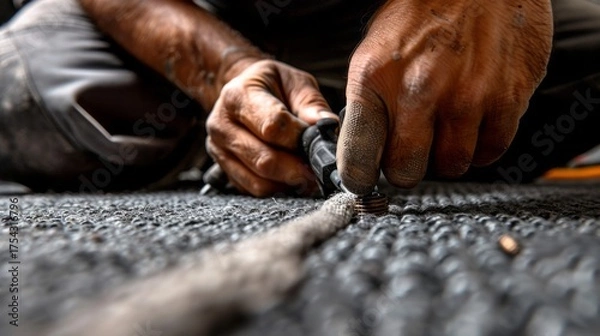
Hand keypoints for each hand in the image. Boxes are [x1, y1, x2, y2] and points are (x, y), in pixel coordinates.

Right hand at [206, 59, 336, 196]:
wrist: (243, 91)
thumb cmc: (274, 86)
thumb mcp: (296, 83)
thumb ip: (312, 105)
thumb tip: (327, 127)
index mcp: (238, 95)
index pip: (272, 126)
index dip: (300, 139)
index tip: (319, 143)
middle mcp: (222, 124)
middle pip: (264, 160)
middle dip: (297, 169)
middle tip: (318, 170)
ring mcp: (219, 150)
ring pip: (259, 182)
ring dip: (288, 184)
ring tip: (307, 175)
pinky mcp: (224, 168)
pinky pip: (253, 190)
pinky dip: (277, 189)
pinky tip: (290, 178)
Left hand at [338, 0, 552, 193]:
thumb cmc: (422, 11)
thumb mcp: (374, 51)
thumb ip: (369, 102)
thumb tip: (367, 149)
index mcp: (375, 79)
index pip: (358, 158)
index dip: (360, 178)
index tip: (365, 181)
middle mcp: (420, 91)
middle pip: (407, 172)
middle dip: (406, 169)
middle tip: (411, 152)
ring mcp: (467, 97)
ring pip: (452, 166)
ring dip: (446, 156)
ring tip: (445, 129)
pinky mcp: (508, 97)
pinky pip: (491, 151)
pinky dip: (481, 146)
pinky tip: (474, 123)